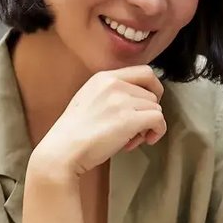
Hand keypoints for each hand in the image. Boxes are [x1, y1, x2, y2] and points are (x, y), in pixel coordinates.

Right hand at [31, 66, 165, 177]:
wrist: (63, 150)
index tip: (148, 105)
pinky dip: (157, 132)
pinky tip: (143, 141)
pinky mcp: (129, 119)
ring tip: (130, 139)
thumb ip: (112, 94)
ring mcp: (122, 100)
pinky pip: (159, 120)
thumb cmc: (74, 133)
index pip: (145, 72)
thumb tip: (139, 100)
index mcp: (104, 78)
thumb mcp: (89, 99)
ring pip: (156, 108)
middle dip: (148, 113)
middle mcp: (114, 84)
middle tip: (137, 129)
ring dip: (148, 126)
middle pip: (152, 94)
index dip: (153, 89)